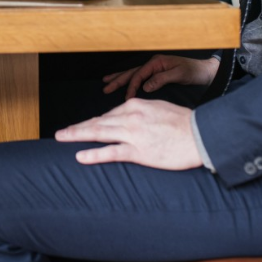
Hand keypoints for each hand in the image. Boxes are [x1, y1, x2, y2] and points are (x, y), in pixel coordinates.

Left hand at [55, 99, 201, 169]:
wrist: (200, 135)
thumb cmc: (183, 123)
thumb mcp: (158, 109)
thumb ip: (140, 112)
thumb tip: (127, 115)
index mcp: (135, 105)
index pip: (108, 115)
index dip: (93, 123)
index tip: (82, 128)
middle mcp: (130, 117)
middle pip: (97, 122)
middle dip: (77, 127)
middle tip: (60, 132)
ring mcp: (133, 134)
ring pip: (99, 133)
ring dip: (77, 135)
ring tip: (62, 138)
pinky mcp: (139, 151)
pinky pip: (111, 152)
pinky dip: (94, 154)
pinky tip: (80, 156)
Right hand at [103, 54, 218, 100]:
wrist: (206, 71)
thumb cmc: (194, 72)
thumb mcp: (179, 75)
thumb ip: (162, 79)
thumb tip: (145, 86)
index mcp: (157, 62)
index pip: (139, 74)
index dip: (131, 86)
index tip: (127, 97)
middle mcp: (154, 64)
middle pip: (132, 72)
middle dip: (118, 80)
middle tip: (105, 87)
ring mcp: (155, 68)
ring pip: (133, 74)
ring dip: (120, 78)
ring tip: (106, 82)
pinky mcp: (157, 74)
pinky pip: (139, 77)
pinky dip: (130, 80)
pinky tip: (123, 84)